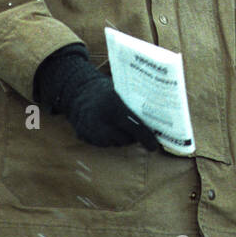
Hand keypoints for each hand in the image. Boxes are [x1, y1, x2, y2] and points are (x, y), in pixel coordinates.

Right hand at [34, 47, 159, 149]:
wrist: (76, 91)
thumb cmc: (104, 90)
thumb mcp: (119, 91)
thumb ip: (133, 103)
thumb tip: (159, 114)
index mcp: (114, 107)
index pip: (135, 126)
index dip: (146, 137)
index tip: (154, 146)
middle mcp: (102, 122)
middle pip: (126, 139)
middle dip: (135, 136)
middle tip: (140, 129)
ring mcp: (91, 131)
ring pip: (116, 143)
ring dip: (122, 138)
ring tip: (122, 125)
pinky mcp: (85, 137)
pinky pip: (104, 144)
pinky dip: (110, 138)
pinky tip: (110, 127)